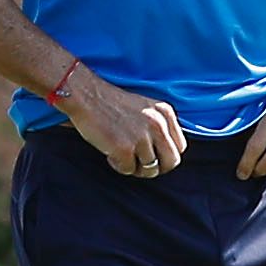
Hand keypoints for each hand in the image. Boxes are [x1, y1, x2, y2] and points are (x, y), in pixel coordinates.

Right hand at [62, 68, 185, 177]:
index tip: (154, 156)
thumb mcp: (146, 108)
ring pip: (149, 169)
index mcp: (165, 113)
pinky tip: (111, 154)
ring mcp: (142, 137)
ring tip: (121, 154)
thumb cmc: (112, 103)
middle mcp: (158, 125)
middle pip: (171, 162)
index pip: (180, 147)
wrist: (86, 95)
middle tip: (141, 165)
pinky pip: (128, 170)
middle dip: (157, 168)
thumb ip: (159, 126)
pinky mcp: (124, 148)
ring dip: (135, 167)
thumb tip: (165, 153)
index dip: (167, 155)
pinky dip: (119, 166)